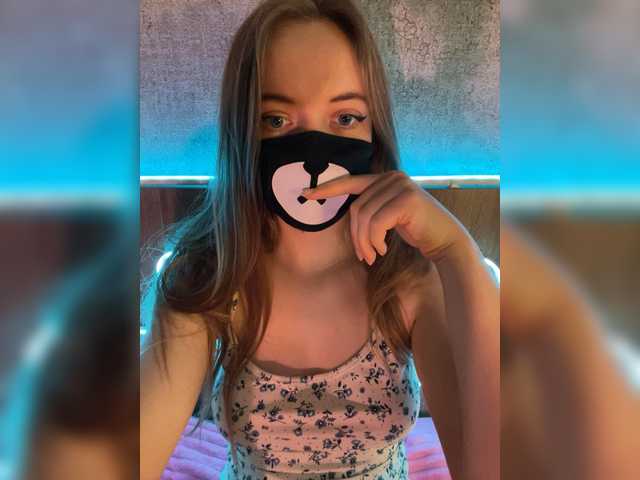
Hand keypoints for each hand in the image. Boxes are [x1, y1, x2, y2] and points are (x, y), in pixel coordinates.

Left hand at [302, 171, 468, 264]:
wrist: (445, 241)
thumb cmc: (416, 231)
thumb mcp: (389, 216)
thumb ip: (371, 208)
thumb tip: (349, 216)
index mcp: (385, 178)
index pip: (351, 182)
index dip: (327, 189)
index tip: (306, 194)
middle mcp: (392, 177)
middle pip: (356, 207)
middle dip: (356, 237)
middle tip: (364, 256)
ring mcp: (401, 186)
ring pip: (364, 216)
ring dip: (365, 242)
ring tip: (373, 256)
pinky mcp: (407, 199)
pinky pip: (376, 223)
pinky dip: (375, 241)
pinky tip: (384, 250)